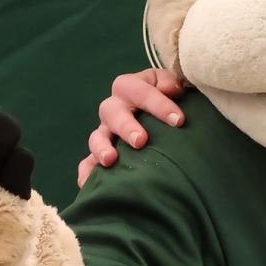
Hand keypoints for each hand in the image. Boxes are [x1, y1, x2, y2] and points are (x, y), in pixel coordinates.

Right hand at [77, 68, 184, 187]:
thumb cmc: (167, 95)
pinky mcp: (101, 151)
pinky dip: (87, 172)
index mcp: (129, 87)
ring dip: (101, 148)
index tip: (178, 120)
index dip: (158, 104)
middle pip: (112, 112)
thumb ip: (170, 82)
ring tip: (110, 160)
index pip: (140, 91)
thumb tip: (170, 89)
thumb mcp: (170, 84)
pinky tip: (88, 183)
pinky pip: (88, 161)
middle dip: (126, 126)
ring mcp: (105, 131)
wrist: (159, 110)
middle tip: (141, 141)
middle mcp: (114, 108)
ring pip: (97, 137)